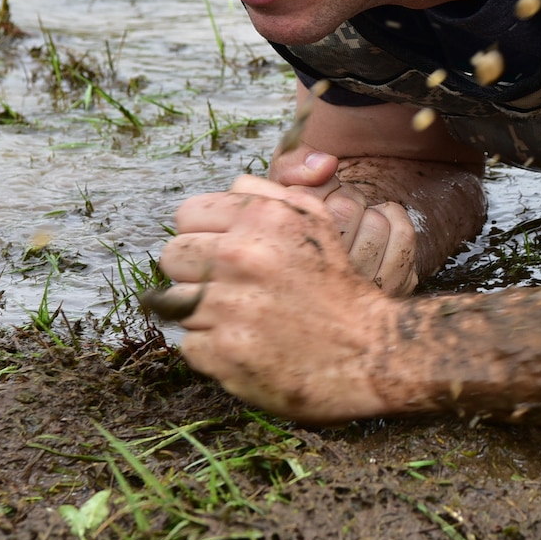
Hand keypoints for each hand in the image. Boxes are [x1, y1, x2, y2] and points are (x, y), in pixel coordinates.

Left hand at [157, 174, 392, 421]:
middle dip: (194, 271)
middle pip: (172, 256)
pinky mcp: (223, 353)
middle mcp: (241, 257)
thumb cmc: (338, 286)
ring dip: (202, 311)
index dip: (202, 233)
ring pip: (175, 302)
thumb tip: (228, 187)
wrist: (369, 351)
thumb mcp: (315, 222)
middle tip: (226, 286)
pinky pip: (189, 344)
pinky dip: (213, 348)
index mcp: (261, 219)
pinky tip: (245, 344)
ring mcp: (228, 308)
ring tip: (239, 317)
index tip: (219, 251)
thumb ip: (267, 194)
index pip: (187, 214)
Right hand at [268, 143, 420, 295]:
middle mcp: (322, 279)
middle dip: (347, 198)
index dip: (324, 188)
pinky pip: (404, 236)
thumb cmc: (310, 208)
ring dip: (371, 212)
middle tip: (341, 208)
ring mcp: (358, 288)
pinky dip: (396, 218)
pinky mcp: (393, 287)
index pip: (314, 203)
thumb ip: (294, 164)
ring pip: (376, 225)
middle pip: (346, 211)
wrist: (341, 240)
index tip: (323, 196)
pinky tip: (382, 224)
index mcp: (289, 253)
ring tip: (359, 221)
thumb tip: (326, 165)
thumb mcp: (285, 181)